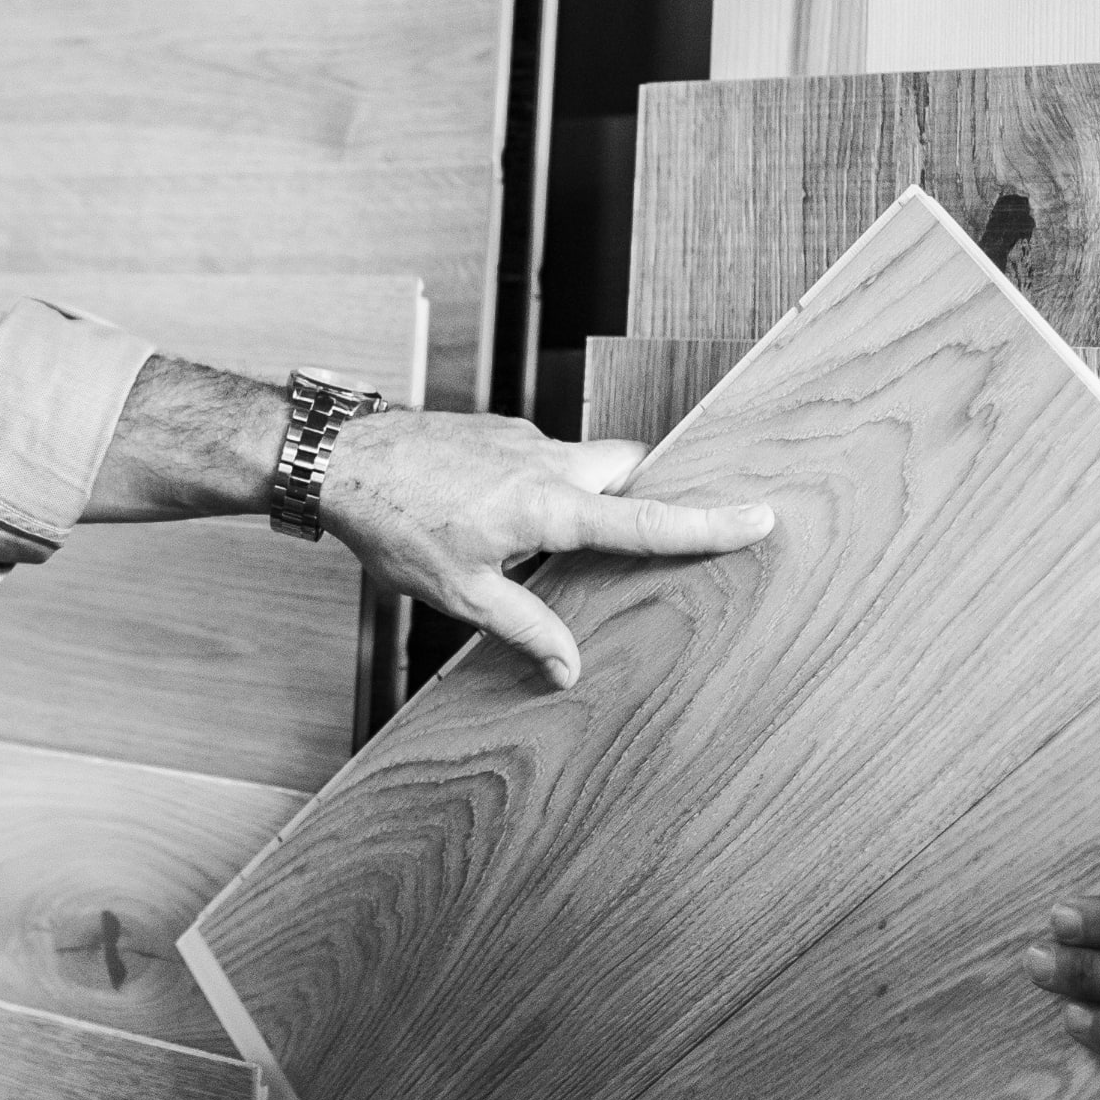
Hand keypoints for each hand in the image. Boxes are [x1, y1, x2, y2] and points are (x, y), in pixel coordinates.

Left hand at [320, 408, 772, 688]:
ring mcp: (522, 438)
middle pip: (631, 471)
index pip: (649, 521)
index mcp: (550, 506)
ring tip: (564, 541)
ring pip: (587, 462)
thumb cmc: (394, 521)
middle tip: (668, 531)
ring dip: (591, 494)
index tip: (761, 516)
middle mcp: (547, 461)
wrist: (339, 456)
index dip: (710, 524)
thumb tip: (569, 669)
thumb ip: (525, 628)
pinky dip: (550, 483)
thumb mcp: (462, 592)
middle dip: (655, 496)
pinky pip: (546, 455)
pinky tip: (509, 515)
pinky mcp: (498, 430)